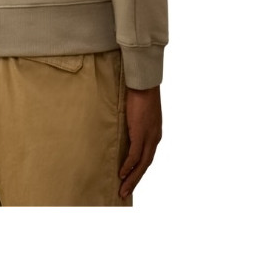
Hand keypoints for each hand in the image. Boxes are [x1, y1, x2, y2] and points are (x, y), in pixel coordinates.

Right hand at [119, 85, 161, 199]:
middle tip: (125, 192)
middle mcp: (155, 138)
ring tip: (123, 189)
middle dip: (135, 180)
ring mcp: (149, 137)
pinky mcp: (141, 134)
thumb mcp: (139, 113)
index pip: (147, 157)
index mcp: (155, 134)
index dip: (139, 170)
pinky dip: (128, 166)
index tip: (131, 179)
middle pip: (146, 165)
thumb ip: (135, 124)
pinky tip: (121, 174)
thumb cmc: (140, 94)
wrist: (144, 84)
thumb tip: (125, 130)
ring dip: (132, 178)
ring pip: (141, 164)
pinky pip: (134, 155)